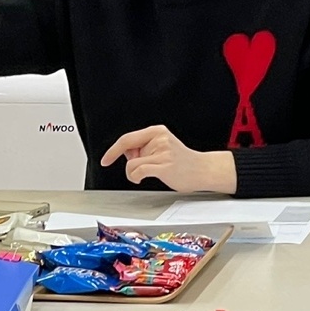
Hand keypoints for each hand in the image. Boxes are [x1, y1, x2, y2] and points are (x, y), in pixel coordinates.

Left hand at [100, 126, 236, 194]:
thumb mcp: (161, 147)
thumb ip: (143, 147)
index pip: (127, 138)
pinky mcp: (164, 165)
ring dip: (133, 173)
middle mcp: (160, 138)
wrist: (203, 170)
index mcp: (157, 131)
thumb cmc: (182, 161)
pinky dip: (135, 177)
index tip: (105, 159)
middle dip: (131, 162)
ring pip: (131, 163)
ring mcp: (163, 152)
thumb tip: (124, 152)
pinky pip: (138, 171)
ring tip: (147, 174)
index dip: (113, 150)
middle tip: (145, 167)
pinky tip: (142, 179)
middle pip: (128, 151)